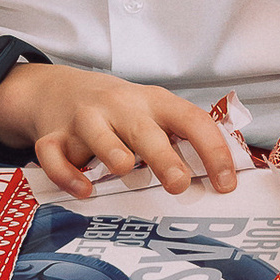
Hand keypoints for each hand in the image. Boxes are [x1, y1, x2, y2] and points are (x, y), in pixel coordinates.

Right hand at [0, 61, 240, 201]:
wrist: (57, 89)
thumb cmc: (119, 112)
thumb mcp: (153, 114)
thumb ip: (181, 141)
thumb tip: (224, 183)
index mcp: (154, 103)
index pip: (192, 120)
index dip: (213, 151)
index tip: (226, 185)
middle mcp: (120, 107)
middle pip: (143, 129)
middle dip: (162, 156)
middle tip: (178, 184)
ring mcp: (84, 119)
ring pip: (96, 132)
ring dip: (112, 150)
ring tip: (125, 169)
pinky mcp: (53, 136)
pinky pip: (54, 155)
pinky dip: (67, 174)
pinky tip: (84, 190)